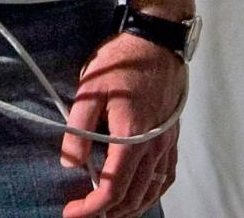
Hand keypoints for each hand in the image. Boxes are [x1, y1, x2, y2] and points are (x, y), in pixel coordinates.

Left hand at [59, 31, 187, 217]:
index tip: (71, 213)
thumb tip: (71, 164)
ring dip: (132, 206)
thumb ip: (78, 130)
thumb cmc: (121, 62)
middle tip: (83, 213)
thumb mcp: (89, 90)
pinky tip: (143, 194)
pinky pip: (167, 175)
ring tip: (109, 212)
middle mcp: (155, 147)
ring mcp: (167, 143)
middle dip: (108, 211)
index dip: (91, 207)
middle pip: (133, 195)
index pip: (113, 188)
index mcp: (132, 139)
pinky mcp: (172, 136)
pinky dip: (154, 192)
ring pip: (152, 189)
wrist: (156, 43)